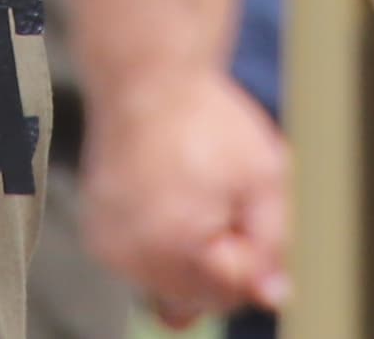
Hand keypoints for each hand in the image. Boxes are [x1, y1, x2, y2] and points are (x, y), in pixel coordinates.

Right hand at [77, 66, 286, 325]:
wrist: (145, 77)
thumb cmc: (205, 119)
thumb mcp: (264, 175)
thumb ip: (274, 244)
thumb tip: (274, 296)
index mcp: (176, 243)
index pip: (233, 290)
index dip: (251, 250)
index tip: (246, 205)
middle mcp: (133, 255)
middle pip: (200, 296)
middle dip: (222, 256)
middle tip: (222, 195)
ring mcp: (111, 249)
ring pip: (171, 287)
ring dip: (192, 256)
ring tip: (193, 194)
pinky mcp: (98, 238)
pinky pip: (144, 266)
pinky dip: (163, 246)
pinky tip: (169, 201)